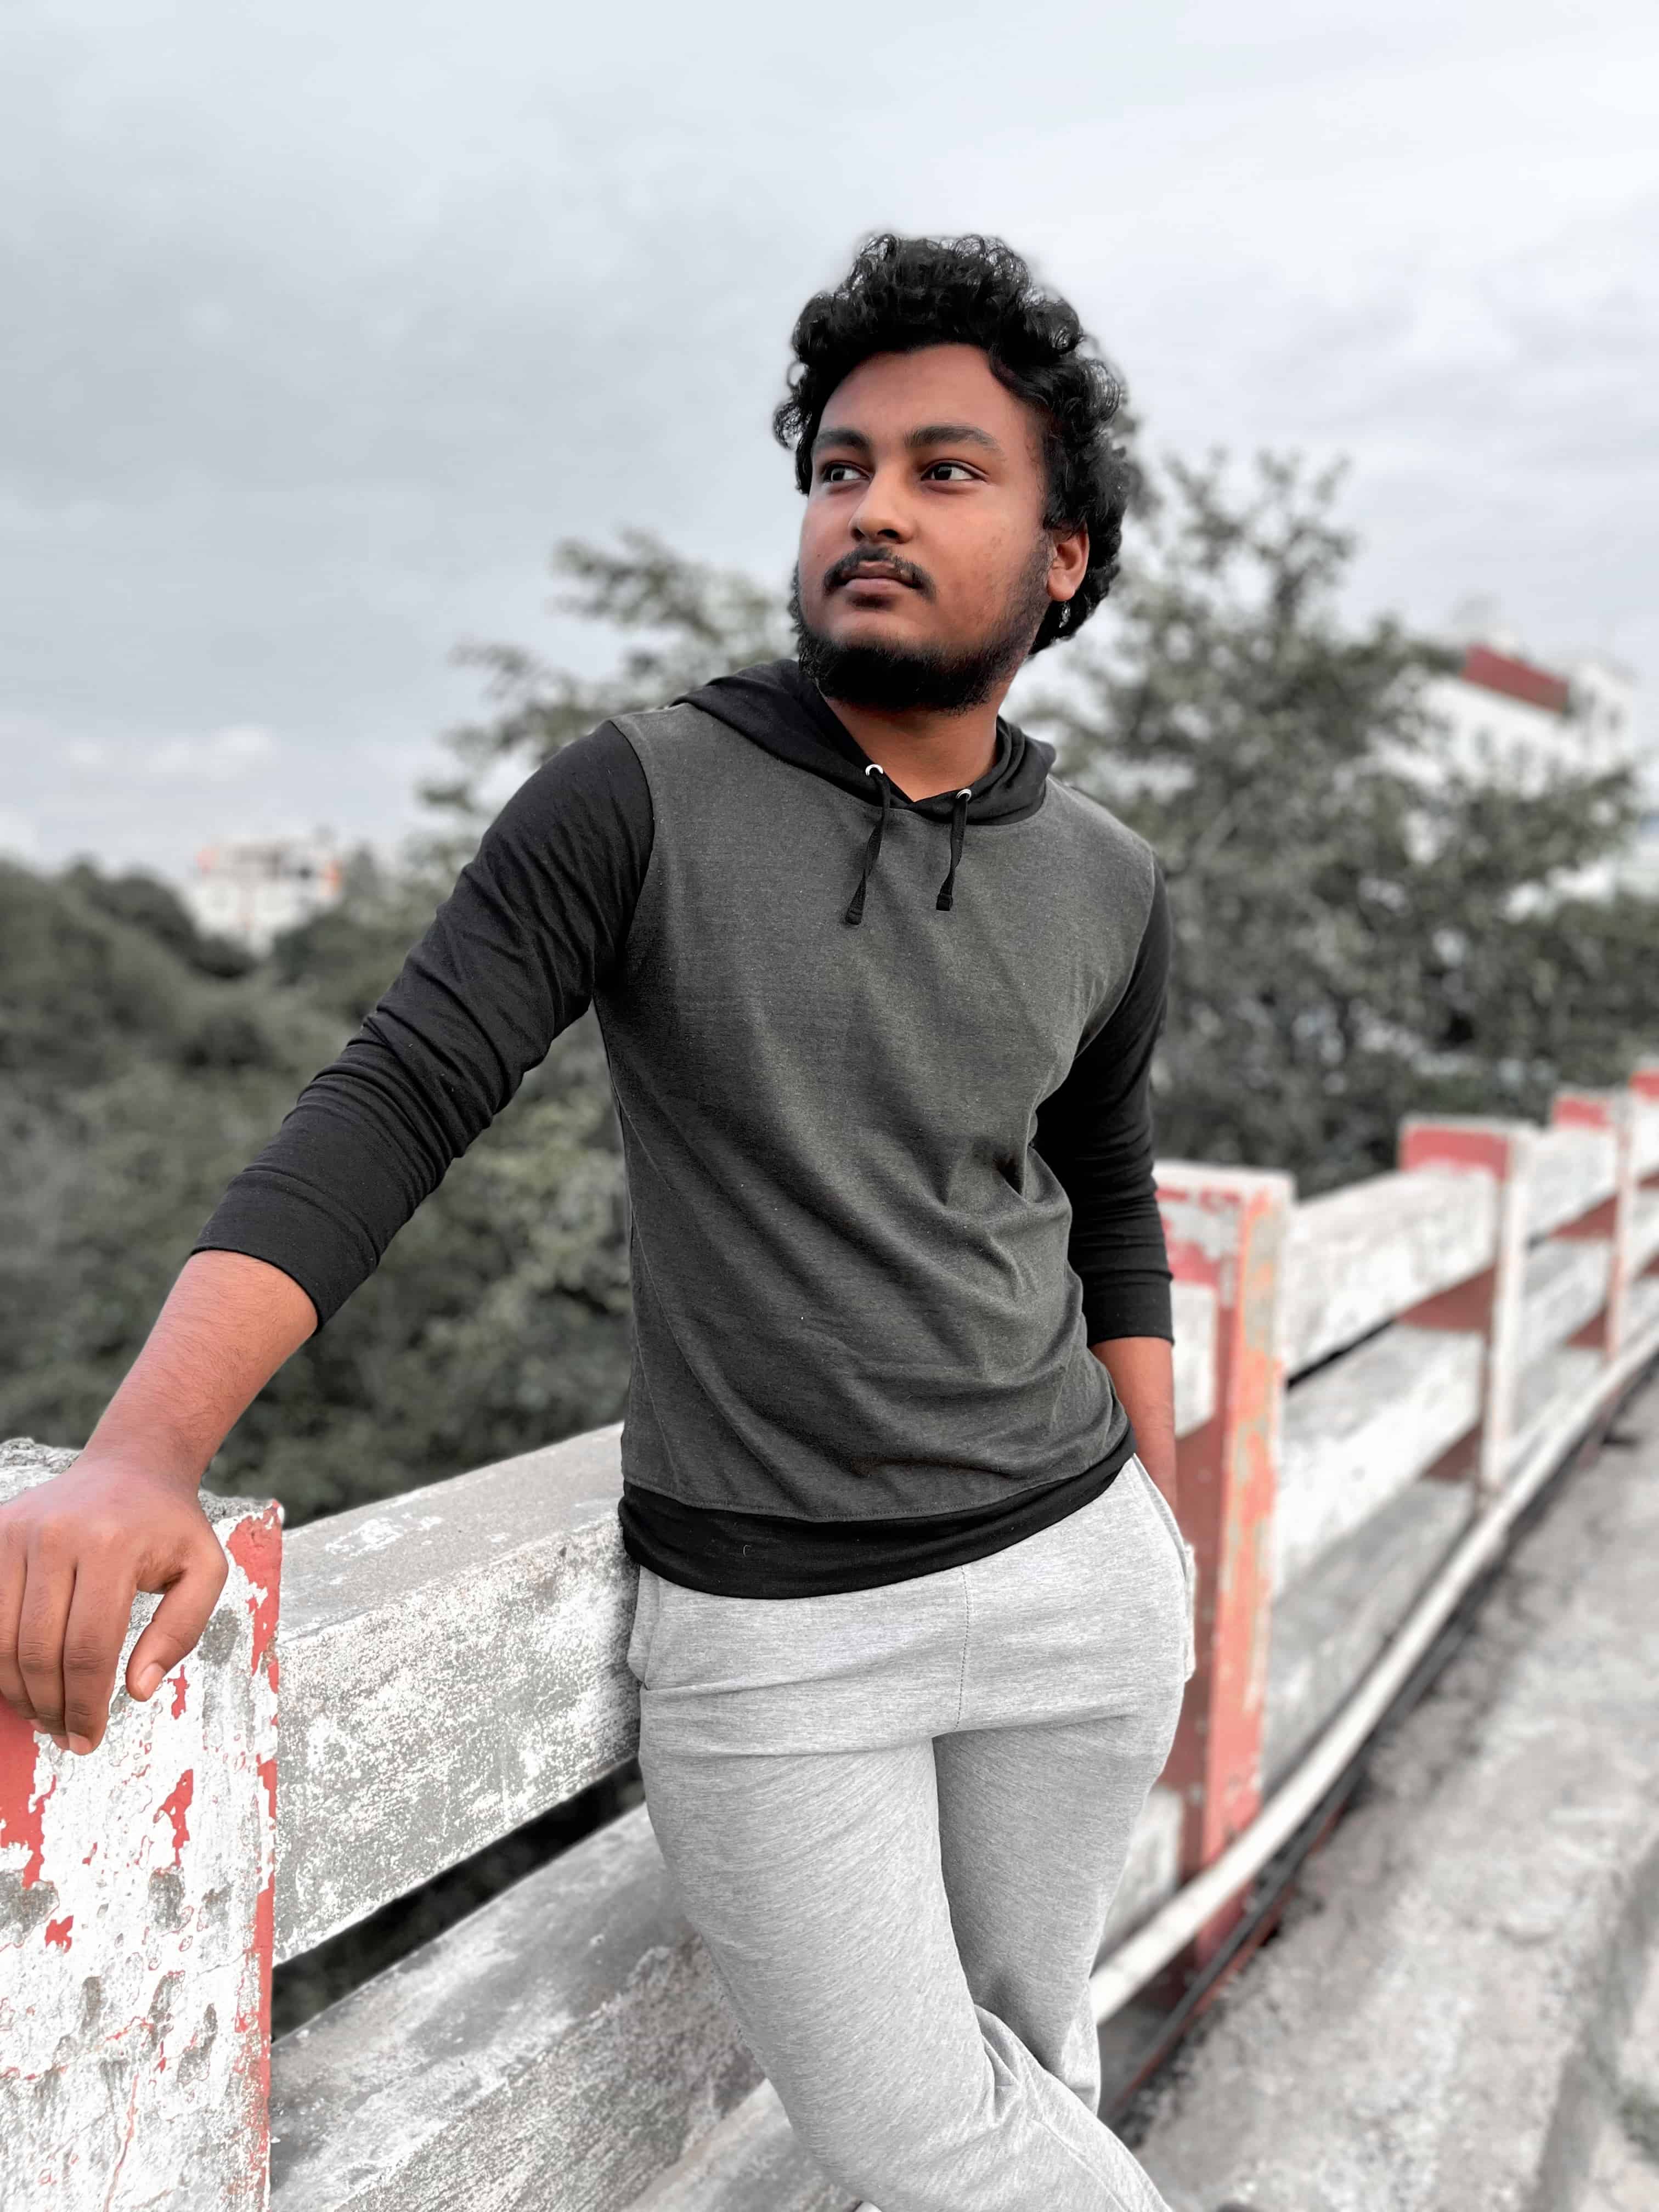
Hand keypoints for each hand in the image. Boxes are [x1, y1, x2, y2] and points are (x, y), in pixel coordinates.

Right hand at [0, 1455, 228, 1754]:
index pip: (88, 1649)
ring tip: (42, 1714)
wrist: (132, 1466)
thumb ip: (181, 1631)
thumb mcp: (204, 1571)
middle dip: (50, 1707)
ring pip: (0, 1640)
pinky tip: (18, 1681)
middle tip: (65, 1736)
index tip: (89, 1739)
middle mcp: (56, 1536)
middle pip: (37, 1651)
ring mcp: (16, 1533)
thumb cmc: (170, 1527)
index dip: (85, 1706)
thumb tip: (138, 1689)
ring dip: (17, 1692)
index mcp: (111, 1546)